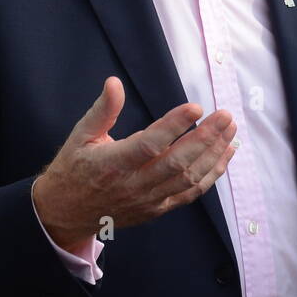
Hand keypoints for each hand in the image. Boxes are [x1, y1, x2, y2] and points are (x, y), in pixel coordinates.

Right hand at [33, 77, 236, 251]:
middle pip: (177, 163)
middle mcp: (133, 185)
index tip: (195, 107)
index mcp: (112, 163)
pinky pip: (190, 194)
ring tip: (231, 131)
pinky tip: (226, 154)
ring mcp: (148, 200)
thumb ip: (102, 110)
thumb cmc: (74, 169)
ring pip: (188, 179)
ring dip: (214, 154)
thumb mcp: (80, 136)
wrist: (65, 214)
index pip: (149, 144)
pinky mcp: (158, 209)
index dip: (174, 126)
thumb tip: (114, 82)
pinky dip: (212, 174)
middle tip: (226, 116)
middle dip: (206, 138)